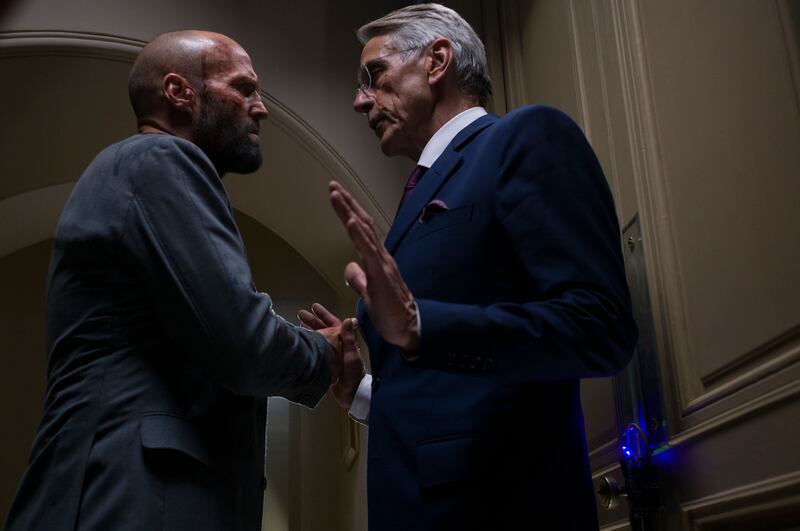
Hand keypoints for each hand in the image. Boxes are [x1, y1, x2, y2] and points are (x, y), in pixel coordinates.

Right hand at [299, 303, 364, 408]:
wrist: (351, 394)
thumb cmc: (353, 375)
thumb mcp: (351, 356)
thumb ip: (349, 339)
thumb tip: (349, 319)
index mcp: (345, 341)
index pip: (334, 324)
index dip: (324, 315)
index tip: (314, 307)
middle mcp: (337, 345)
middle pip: (324, 329)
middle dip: (313, 321)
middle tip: (300, 313)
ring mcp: (331, 353)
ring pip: (318, 338)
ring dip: (310, 330)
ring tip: (297, 324)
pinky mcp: (325, 362)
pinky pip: (316, 349)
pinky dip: (309, 343)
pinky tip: (301, 341)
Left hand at [328, 180, 419, 351]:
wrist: (408, 328)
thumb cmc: (390, 312)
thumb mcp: (369, 293)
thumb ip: (360, 278)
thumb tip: (349, 267)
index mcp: (377, 260)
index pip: (361, 231)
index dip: (349, 212)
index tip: (337, 196)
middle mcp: (381, 256)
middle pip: (362, 224)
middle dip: (347, 204)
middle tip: (333, 185)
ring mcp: (382, 263)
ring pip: (364, 232)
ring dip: (349, 212)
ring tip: (337, 194)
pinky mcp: (382, 274)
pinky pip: (369, 251)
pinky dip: (359, 234)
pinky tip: (351, 220)